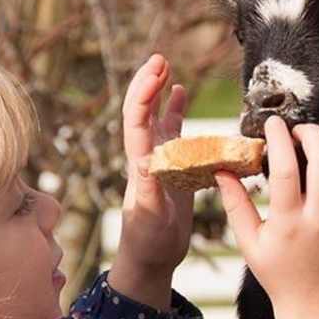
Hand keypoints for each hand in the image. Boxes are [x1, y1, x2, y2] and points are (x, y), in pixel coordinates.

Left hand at [110, 54, 192, 310]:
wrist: (151, 259)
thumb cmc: (150, 243)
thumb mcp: (149, 217)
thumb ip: (148, 189)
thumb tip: (146, 159)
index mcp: (141, 165)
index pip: (137, 121)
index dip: (144, 94)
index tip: (157, 71)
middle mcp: (147, 157)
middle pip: (142, 111)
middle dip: (148, 83)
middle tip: (159, 59)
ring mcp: (159, 160)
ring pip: (156, 117)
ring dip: (158, 91)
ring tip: (165, 66)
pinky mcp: (172, 167)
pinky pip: (173, 132)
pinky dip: (175, 110)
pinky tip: (180, 91)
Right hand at [215, 117, 318, 318]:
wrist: (318, 308)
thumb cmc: (280, 275)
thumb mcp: (250, 244)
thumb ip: (235, 204)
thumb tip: (222, 169)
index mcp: (289, 224)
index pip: (285, 169)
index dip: (279, 138)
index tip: (274, 123)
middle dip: (311, 133)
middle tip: (299, 131)